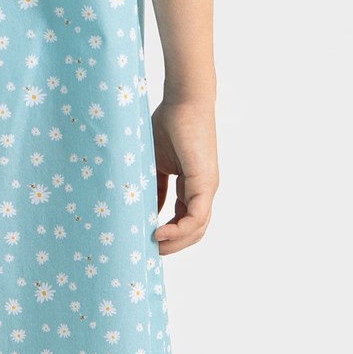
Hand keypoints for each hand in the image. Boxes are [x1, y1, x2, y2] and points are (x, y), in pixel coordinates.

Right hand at [151, 98, 218, 253]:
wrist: (183, 101)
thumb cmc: (168, 125)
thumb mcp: (155, 164)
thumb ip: (153, 187)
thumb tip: (145, 211)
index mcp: (193, 186)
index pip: (185, 220)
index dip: (168, 235)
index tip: (147, 241)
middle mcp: (203, 190)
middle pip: (194, 231)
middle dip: (172, 245)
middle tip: (149, 252)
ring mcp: (207, 188)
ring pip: (197, 229)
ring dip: (176, 242)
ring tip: (153, 246)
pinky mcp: (205, 183)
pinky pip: (196, 217)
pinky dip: (179, 230)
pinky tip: (159, 233)